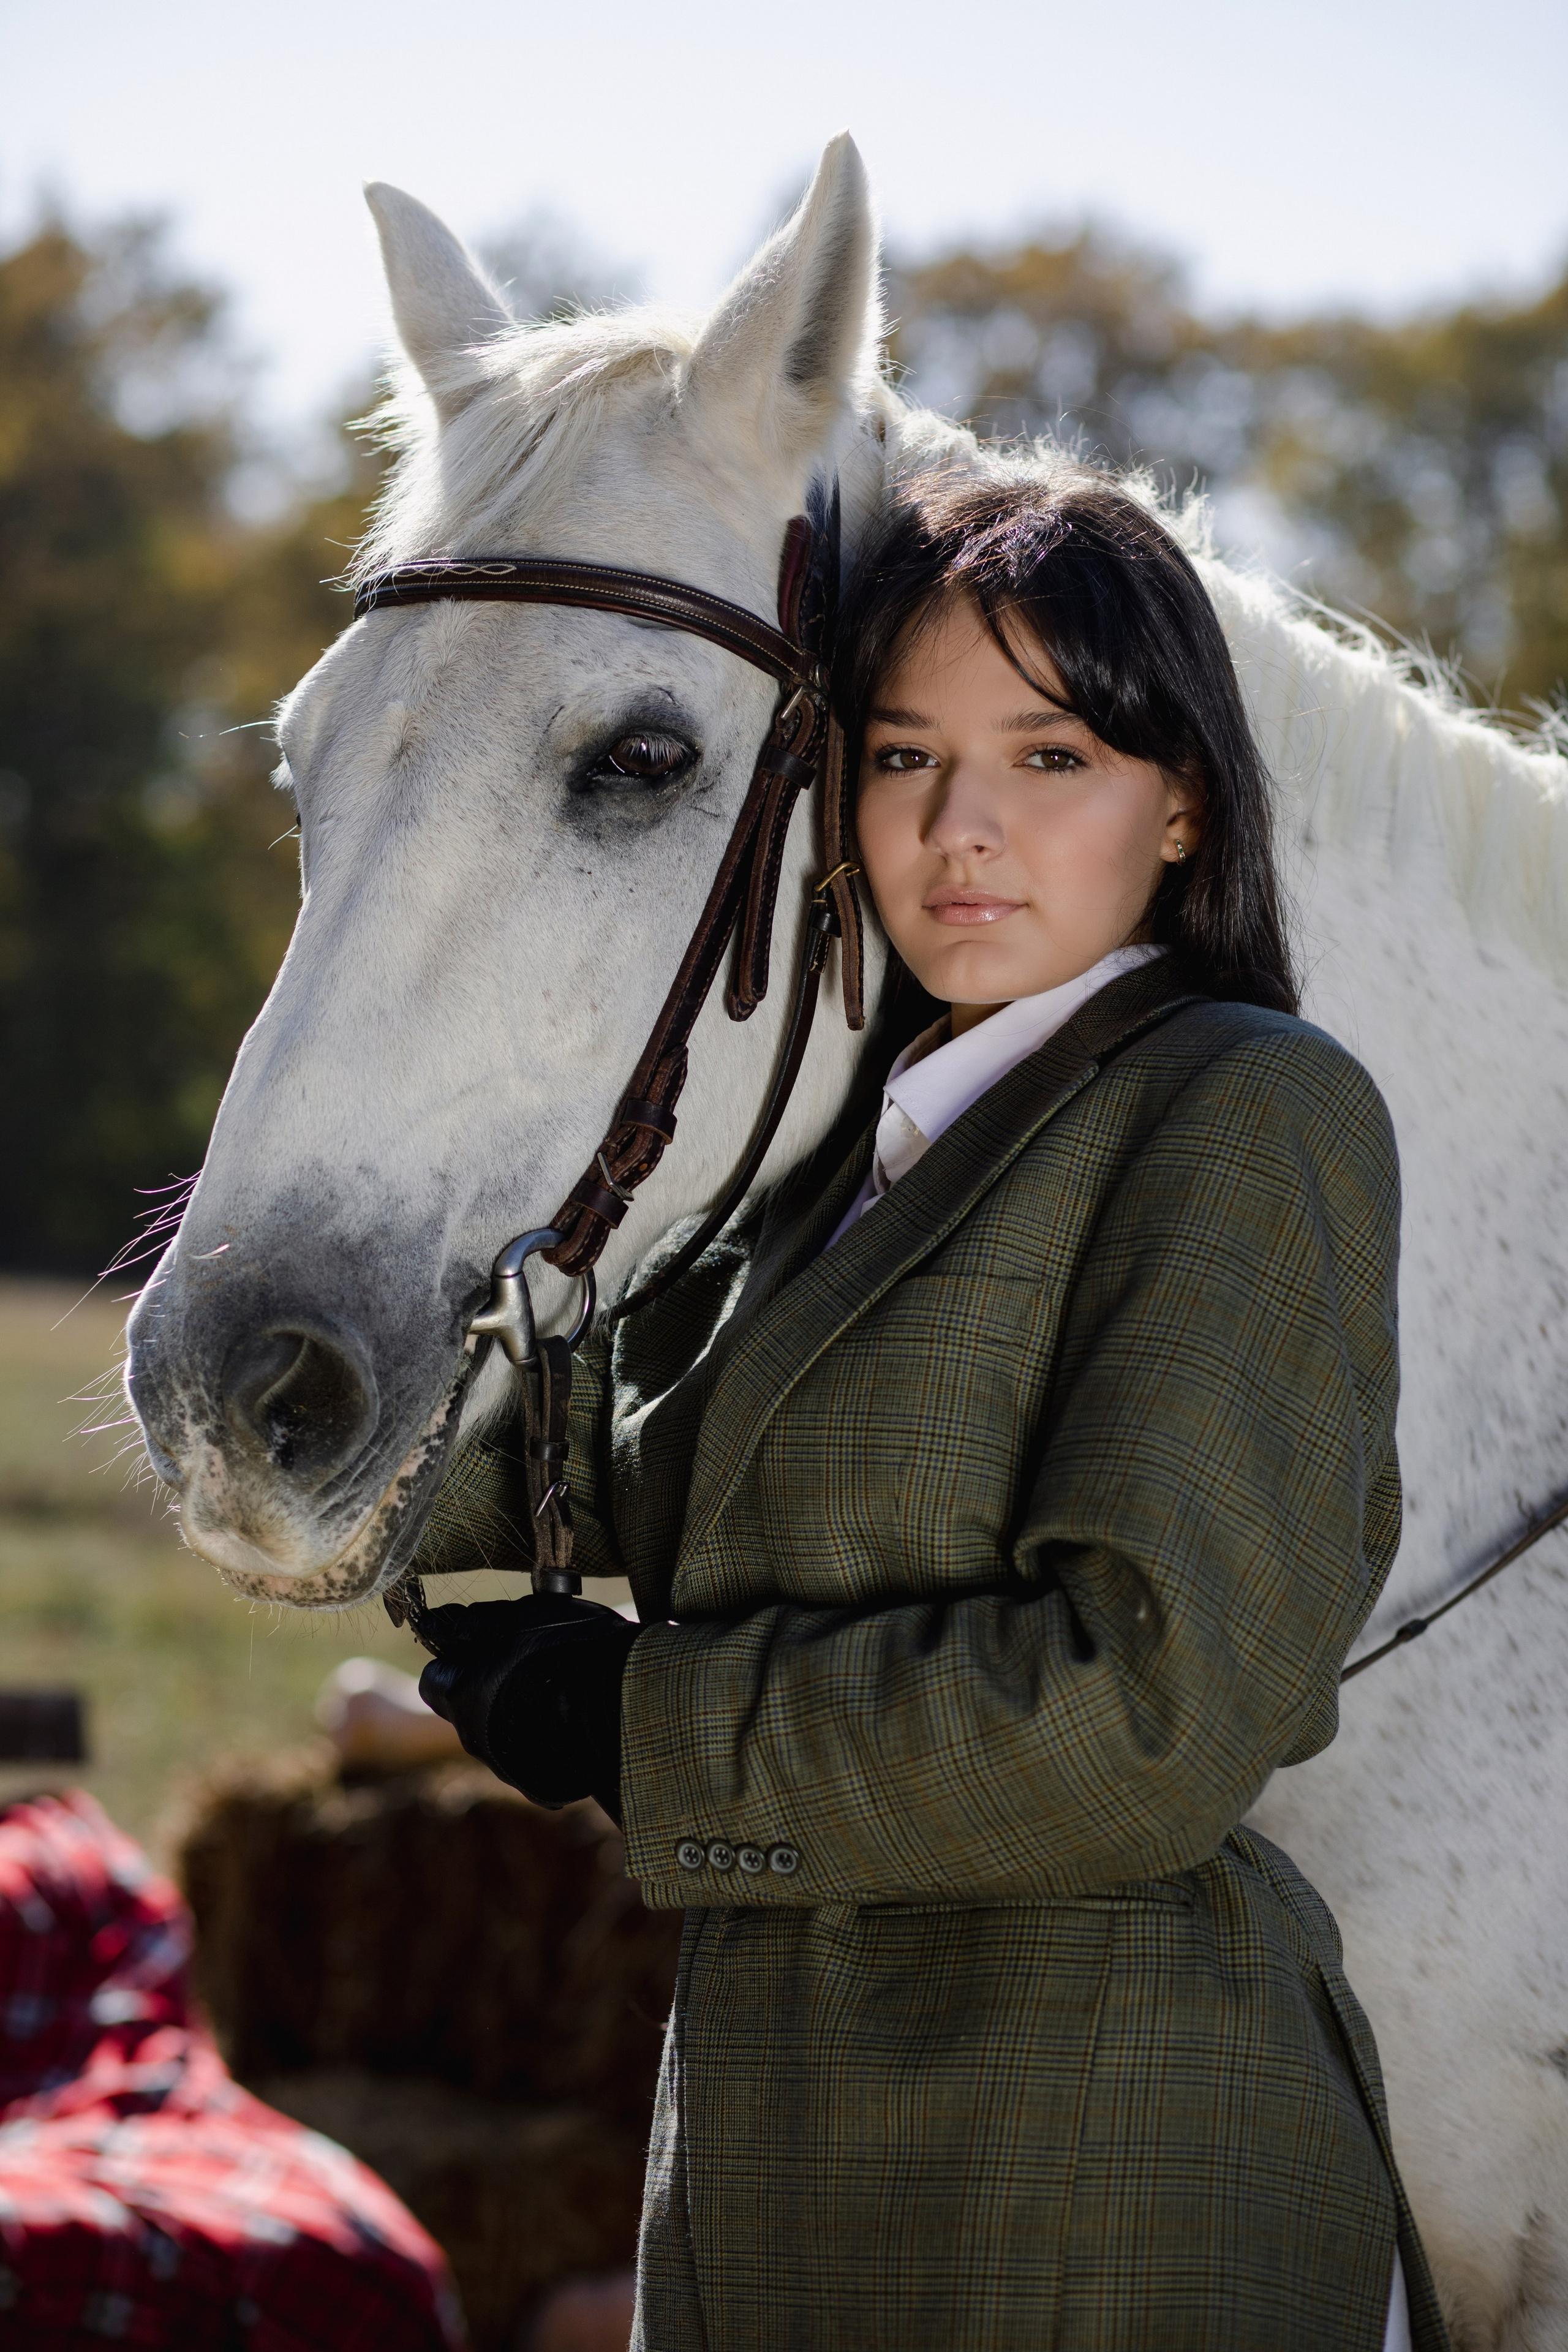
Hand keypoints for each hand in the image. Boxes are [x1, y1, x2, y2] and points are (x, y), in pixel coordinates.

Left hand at [417, 1593, 639, 1818]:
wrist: (625, 1705)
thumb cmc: (569, 1650)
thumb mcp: (522, 1617)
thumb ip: (477, 1621)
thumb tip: (440, 1623)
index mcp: (462, 1695)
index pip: (434, 1678)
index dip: (456, 1658)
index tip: (483, 1643)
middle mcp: (475, 1739)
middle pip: (465, 1707)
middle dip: (485, 1685)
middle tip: (524, 1660)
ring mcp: (506, 1766)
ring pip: (496, 1732)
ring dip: (514, 1710)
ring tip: (554, 1687)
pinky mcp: (537, 1784)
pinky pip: (527, 1754)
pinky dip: (539, 1734)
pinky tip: (568, 1715)